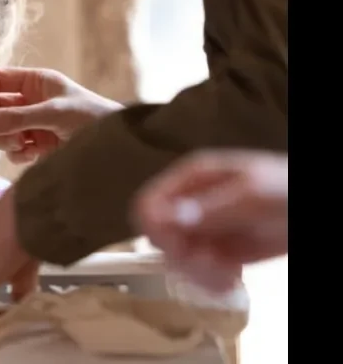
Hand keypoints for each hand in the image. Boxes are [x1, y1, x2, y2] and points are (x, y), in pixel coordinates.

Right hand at [0, 67, 121, 163]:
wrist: (117, 148)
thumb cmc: (93, 118)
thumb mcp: (53, 113)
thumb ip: (16, 118)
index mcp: (34, 82)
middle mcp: (29, 101)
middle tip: (5, 131)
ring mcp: (31, 125)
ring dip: (5, 140)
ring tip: (25, 144)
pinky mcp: (36, 147)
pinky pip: (11, 151)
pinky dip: (17, 154)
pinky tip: (34, 154)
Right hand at [134, 150, 287, 292]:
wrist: (314, 208)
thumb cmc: (287, 190)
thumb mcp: (252, 195)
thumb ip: (211, 207)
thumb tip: (167, 217)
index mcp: (191, 181)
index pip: (148, 205)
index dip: (156, 230)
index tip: (179, 248)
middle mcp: (189, 206)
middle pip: (159, 238)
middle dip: (183, 257)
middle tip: (213, 262)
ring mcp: (201, 231)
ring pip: (176, 261)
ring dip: (199, 274)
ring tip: (229, 273)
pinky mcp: (215, 253)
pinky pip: (196, 274)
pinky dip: (210, 283)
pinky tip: (231, 280)